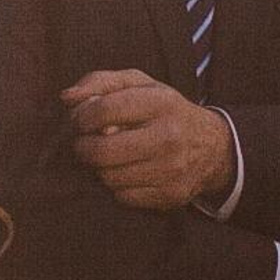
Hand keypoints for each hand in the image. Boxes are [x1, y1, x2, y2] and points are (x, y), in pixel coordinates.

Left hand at [63, 69, 236, 212]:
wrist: (212, 146)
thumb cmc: (163, 110)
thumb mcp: (138, 84)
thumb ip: (100, 82)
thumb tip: (67, 98)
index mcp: (160, 102)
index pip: (104, 110)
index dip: (81, 118)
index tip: (79, 121)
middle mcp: (169, 136)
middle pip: (103, 151)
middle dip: (83, 149)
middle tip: (83, 144)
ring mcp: (172, 168)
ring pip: (109, 177)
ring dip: (98, 169)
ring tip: (106, 157)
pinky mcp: (171, 194)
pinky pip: (123, 197)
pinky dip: (116, 186)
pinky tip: (124, 172)